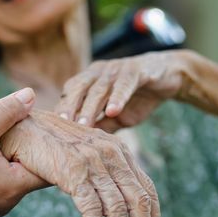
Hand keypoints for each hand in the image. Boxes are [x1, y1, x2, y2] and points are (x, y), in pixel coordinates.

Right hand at [0, 88, 46, 216]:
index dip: (48, 142)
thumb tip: (31, 96)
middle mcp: (8, 201)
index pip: (48, 166)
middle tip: (15, 117)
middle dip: (23, 139)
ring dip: (4, 146)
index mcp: (13, 187)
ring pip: (11, 168)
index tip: (44, 123)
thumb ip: (7, 111)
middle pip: (30, 166)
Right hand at [0, 110, 163, 216]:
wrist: (20, 126)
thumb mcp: (85, 153)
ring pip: (118, 210)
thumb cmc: (49, 142)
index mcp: (118, 150)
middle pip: (140, 202)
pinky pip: (93, 210)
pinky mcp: (73, 171)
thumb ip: (102, 172)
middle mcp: (111, 154)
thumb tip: (113, 206)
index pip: (147, 189)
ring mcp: (93, 162)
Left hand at [56, 50, 191, 131]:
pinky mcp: (136, 70)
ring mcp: (116, 69)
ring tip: (83, 125)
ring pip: (99, 88)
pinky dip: (118, 97)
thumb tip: (80, 147)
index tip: (50, 130)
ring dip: (90, 107)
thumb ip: (99, 127)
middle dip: (68, 108)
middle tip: (60, 127)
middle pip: (78, 89)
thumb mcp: (115, 117)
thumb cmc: (136, 97)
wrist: (167, 77)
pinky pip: (125, 84)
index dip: (60, 110)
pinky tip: (113, 111)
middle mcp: (98, 72)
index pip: (69, 94)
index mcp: (89, 81)